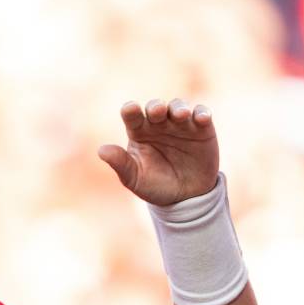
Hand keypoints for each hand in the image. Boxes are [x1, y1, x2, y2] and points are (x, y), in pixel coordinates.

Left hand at [98, 99, 220, 206]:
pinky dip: (202, 113)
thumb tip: (101, 151)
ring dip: (179, 107)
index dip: (131, 110)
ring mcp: (180, 124)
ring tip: (180, 115)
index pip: (132, 115)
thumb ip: (121, 164)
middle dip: (156, 107)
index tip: (131, 110)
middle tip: (157, 111)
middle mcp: (159, 124)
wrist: (185, 198)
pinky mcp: (202, 129)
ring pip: (178, 106)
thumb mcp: (135, 179)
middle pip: (156, 107)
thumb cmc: (155, 186)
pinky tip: (202, 118)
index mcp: (139, 132)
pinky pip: (202, 115)